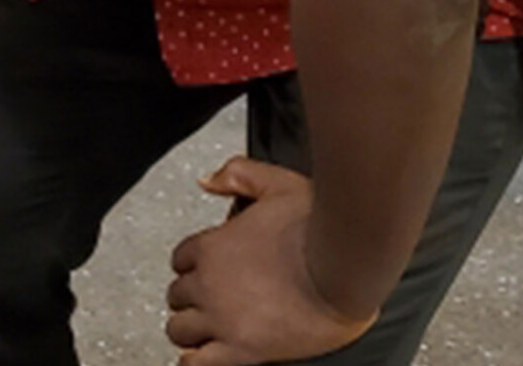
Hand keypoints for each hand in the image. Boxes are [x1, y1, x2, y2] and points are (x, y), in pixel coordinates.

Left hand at [166, 158, 376, 365]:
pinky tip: (200, 357)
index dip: (193, 264)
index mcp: (212, 246)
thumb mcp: (278, 184)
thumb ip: (239, 175)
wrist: (345, 269)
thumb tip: (209, 180)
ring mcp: (223, 318)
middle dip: (191, 297)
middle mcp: (209, 283)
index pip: (180, 258)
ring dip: (190, 329)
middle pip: (177, 295)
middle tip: (211, 300)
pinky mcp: (242, 349)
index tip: (208, 269)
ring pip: (180, 330)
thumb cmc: (318, 230)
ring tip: (205, 329)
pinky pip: (197, 363)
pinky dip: (193, 361)